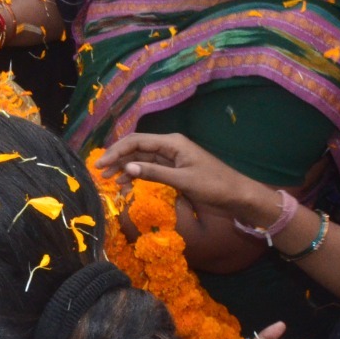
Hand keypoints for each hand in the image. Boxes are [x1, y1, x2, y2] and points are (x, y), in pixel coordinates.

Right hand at [95, 133, 275, 224]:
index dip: (116, 151)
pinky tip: (127, 184)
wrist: (239, 196)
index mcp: (171, 143)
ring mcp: (172, 159)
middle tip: (101, 173)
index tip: (101, 165)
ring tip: (111, 181)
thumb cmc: (214, 185)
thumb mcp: (183, 180)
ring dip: (126, 169)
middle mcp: (169, 147)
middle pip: (136, 149)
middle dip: (118, 159)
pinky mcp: (175, 170)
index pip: (136, 142)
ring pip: (142, 160)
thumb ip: (154, 173)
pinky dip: (138, 176)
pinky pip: (151, 170)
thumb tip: (126, 169)